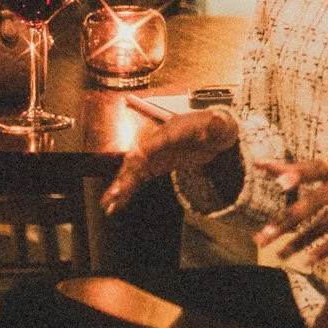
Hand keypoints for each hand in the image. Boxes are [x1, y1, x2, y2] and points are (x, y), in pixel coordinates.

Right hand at [100, 110, 239, 213]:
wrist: (213, 133)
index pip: (152, 143)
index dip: (142, 154)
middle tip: (114, 194)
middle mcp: (155, 143)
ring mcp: (153, 155)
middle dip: (125, 176)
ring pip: (133, 172)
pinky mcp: (154, 166)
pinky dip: (127, 190)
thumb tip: (216, 123)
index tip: (133, 164)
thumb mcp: (218, 126)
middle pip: (137, 160)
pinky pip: (138, 179)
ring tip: (109, 204)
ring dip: (121, 187)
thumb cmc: (215, 127)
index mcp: (169, 132)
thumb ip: (215, 127)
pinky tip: (117, 203)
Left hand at [253, 147, 327, 265]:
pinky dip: (326, 248)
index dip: (297, 174)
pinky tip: (309, 259)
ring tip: (280, 255)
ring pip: (324, 224)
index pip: (313, 168)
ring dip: (300, 241)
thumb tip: (261, 165)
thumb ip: (300, 167)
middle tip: (261, 240)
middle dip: (285, 223)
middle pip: (312, 203)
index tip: (279, 182)